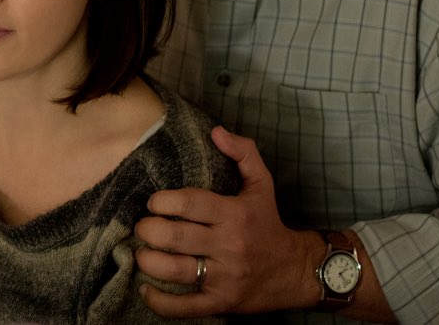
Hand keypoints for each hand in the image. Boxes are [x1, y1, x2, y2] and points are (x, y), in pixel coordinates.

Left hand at [134, 127, 320, 315]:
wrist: (297, 271)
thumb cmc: (269, 224)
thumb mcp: (262, 184)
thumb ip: (242, 152)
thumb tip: (215, 130)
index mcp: (234, 214)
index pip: (189, 204)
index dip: (162, 202)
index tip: (154, 203)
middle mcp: (229, 245)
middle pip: (175, 237)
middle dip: (149, 230)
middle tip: (143, 227)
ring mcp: (225, 276)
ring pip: (175, 271)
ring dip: (148, 261)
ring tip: (141, 252)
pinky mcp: (221, 302)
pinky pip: (184, 307)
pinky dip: (159, 302)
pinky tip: (146, 289)